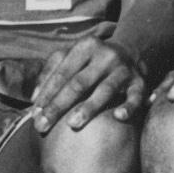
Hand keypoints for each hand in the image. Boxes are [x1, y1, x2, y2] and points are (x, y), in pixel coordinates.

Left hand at [34, 34, 148, 130]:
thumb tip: (34, 98)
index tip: (35, 113)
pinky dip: (128, 107)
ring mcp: (124, 69)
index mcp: (86, 47)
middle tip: (43, 125)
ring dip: (88, 108)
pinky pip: (135, 96)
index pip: (62, 73)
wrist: (130, 50)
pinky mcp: (139, 82)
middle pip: (79, 83)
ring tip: (72, 124)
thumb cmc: (92, 59)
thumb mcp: (72, 55)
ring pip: (105, 90)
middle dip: (58, 106)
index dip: (47, 93)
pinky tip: (118, 117)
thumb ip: (51, 71)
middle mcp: (105, 55)